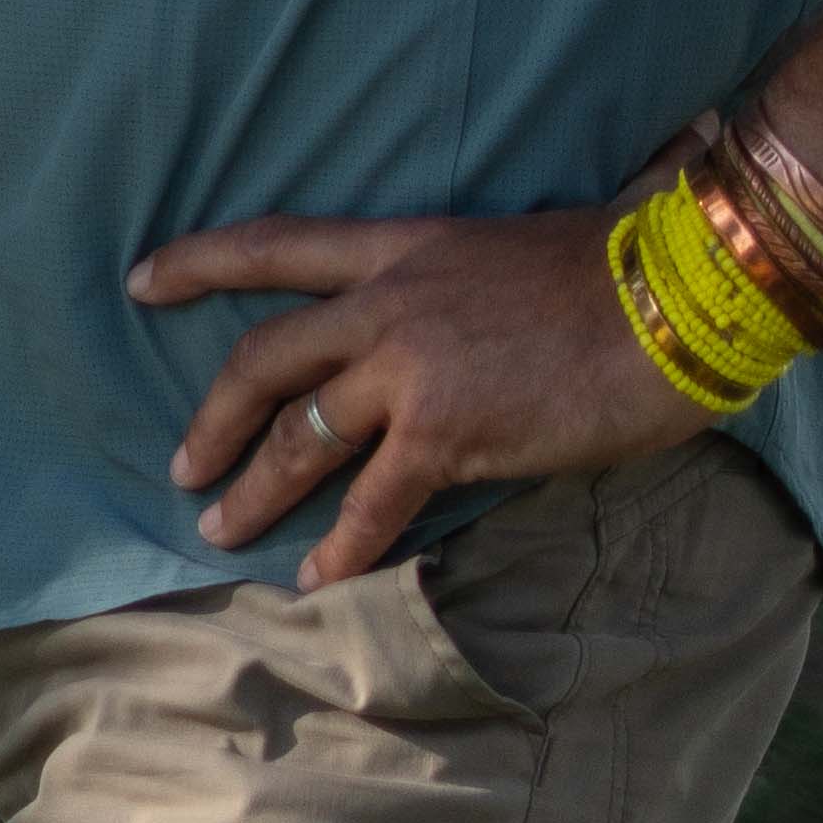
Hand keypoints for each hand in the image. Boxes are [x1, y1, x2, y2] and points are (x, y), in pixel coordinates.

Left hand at [125, 199, 701, 585]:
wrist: (684, 294)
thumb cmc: (623, 270)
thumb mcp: (510, 253)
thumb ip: (455, 287)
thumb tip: (447, 323)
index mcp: (402, 248)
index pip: (274, 245)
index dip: (199, 261)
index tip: (138, 280)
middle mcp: (389, 303)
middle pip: (262, 359)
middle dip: (213, 419)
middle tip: (181, 466)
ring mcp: (412, 368)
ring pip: (300, 436)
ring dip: (255, 491)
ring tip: (220, 531)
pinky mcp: (449, 430)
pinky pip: (375, 500)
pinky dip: (341, 545)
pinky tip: (318, 578)